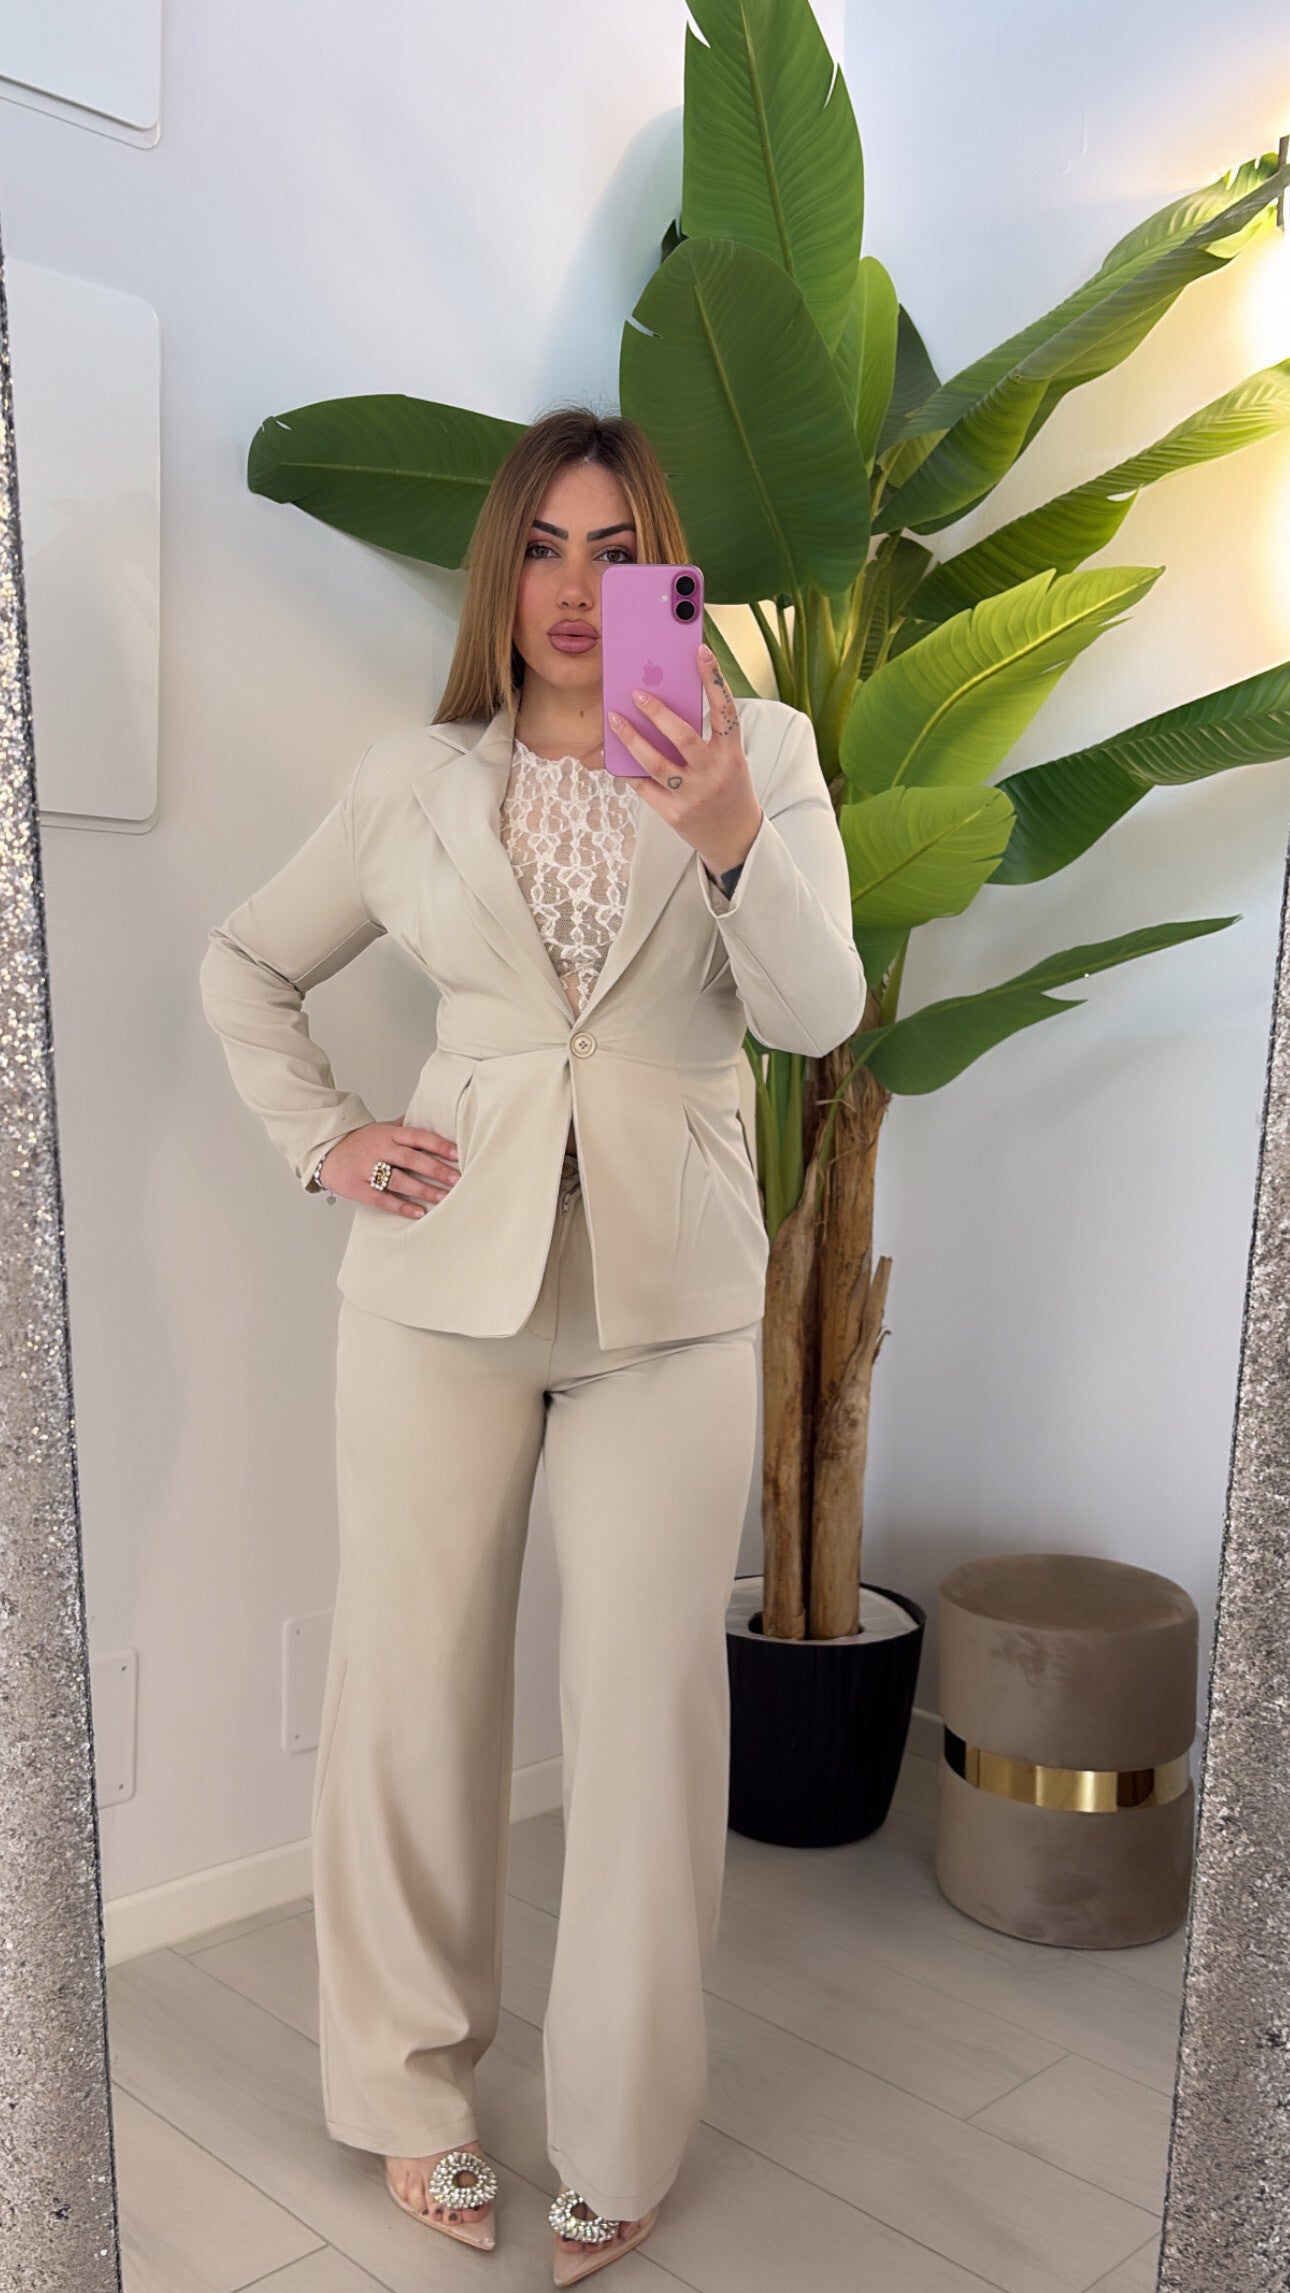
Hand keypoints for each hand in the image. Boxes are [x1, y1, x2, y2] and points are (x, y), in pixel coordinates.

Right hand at [317, 1121, 458, 1218]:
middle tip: (457, 1179)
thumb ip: (404, 1126)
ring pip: (399, 1180)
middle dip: (436, 1169)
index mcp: (388, 1134)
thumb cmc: (359, 1142)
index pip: (418, 1136)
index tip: (457, 1154)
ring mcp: (368, 1169)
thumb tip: (430, 1115)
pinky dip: (402, 1206)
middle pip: (411, 1159)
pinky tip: (419, 1212)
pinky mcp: (359, 1188)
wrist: (325, 1152)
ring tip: (444, 1197)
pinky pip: (383, 1199)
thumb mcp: (381, 1128)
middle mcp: (380, 1150)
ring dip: (423, 1189)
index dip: (438, 1145)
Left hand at [608, 643, 763, 875]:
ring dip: (631, 738)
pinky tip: (614, 754)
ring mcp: (693, 795)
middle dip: (656, 712)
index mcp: (732, 754)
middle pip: (682, 736)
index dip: (714, 678)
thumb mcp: (728, 761)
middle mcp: (714, 773)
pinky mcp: (674, 814)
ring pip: (655, 762)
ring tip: (614, 718)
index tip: (701, 650)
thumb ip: (705, 738)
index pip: (725, 710)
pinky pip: (644, 786)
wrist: (735, 839)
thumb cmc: (728, 789)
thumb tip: (666, 706)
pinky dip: (628, 768)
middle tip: (636, 693)